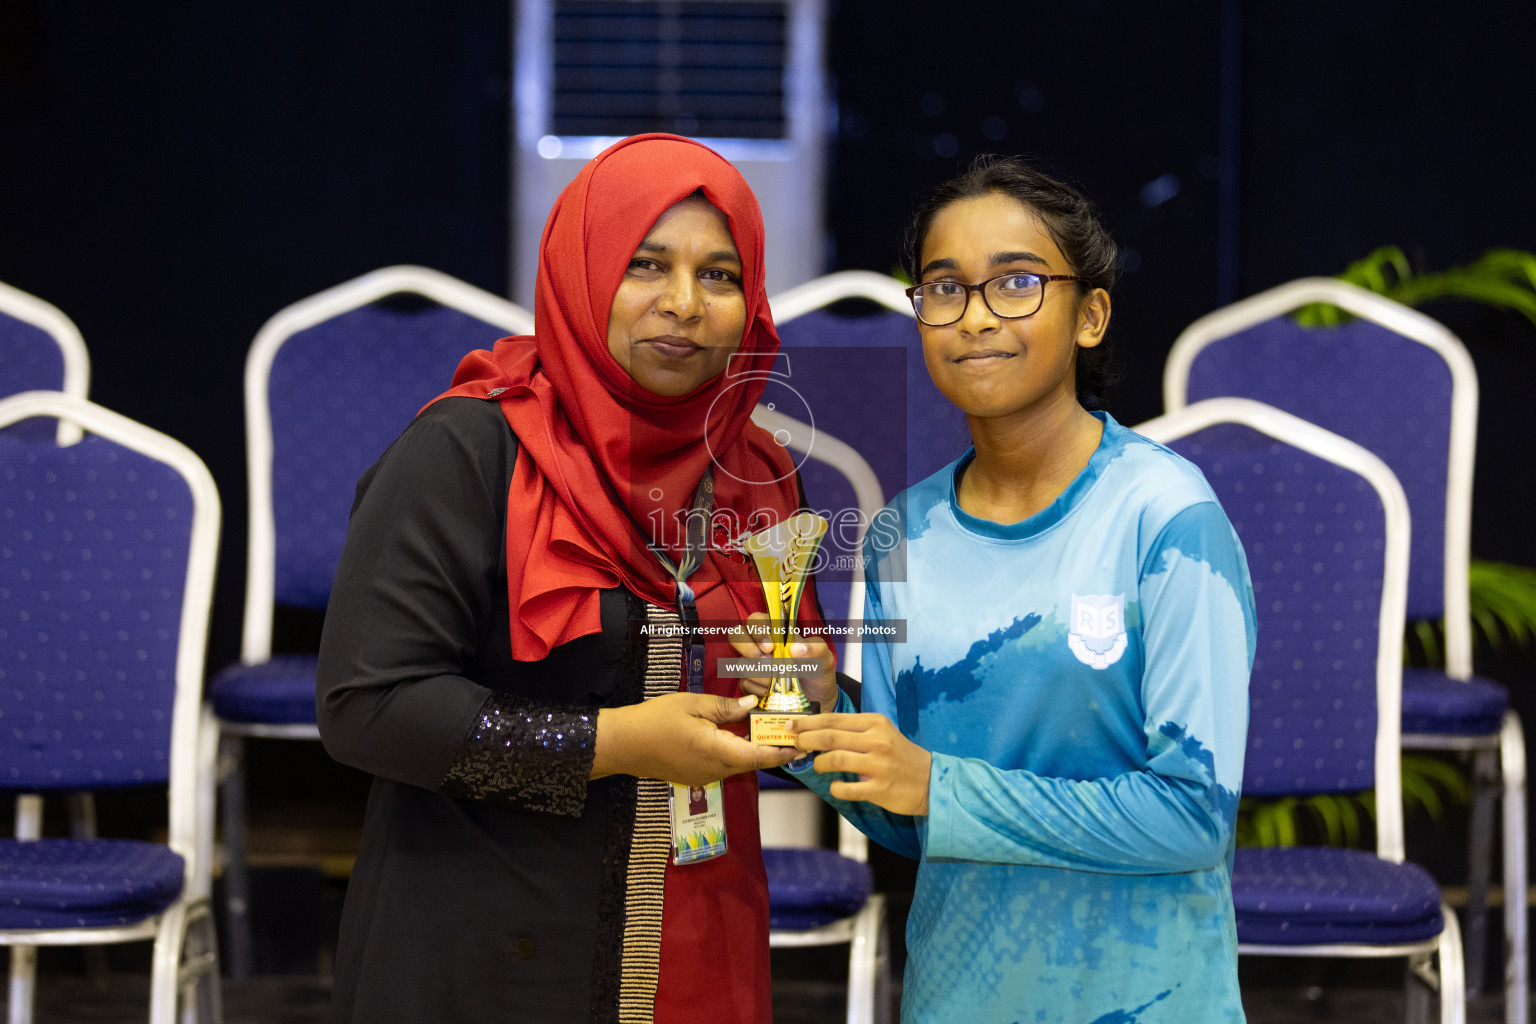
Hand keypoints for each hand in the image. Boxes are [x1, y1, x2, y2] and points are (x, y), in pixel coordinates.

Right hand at [593, 693, 800, 784]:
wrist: (623, 745)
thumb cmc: (655, 720)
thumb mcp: (692, 704)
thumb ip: (725, 707)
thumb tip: (752, 705)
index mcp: (716, 751)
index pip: (759, 756)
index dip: (783, 752)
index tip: (801, 745)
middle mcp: (714, 770)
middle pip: (752, 762)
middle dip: (771, 749)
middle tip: (787, 731)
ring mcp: (704, 777)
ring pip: (738, 764)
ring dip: (752, 750)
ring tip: (766, 730)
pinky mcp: (695, 777)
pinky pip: (723, 766)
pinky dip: (735, 753)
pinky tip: (736, 736)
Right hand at [726, 611, 838, 710]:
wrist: (817, 700)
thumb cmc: (817, 672)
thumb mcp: (823, 658)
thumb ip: (814, 648)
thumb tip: (796, 648)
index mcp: (776, 633)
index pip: (756, 620)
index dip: (758, 630)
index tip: (770, 647)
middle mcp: (759, 646)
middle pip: (737, 636)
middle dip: (747, 647)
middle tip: (766, 662)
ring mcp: (751, 665)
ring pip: (742, 663)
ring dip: (760, 674)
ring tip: (779, 683)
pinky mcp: (748, 685)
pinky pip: (745, 684)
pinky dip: (760, 689)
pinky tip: (773, 693)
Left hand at [790, 712, 931, 815]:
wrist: (931, 780)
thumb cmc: (900, 755)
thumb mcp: (882, 733)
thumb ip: (854, 731)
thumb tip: (817, 731)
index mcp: (875, 723)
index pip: (834, 719)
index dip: (808, 722)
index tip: (791, 725)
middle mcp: (877, 741)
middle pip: (831, 737)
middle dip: (806, 740)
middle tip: (795, 744)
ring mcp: (879, 765)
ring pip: (836, 760)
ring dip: (819, 764)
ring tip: (817, 766)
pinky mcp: (880, 789)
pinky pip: (848, 789)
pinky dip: (836, 788)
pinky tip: (836, 786)